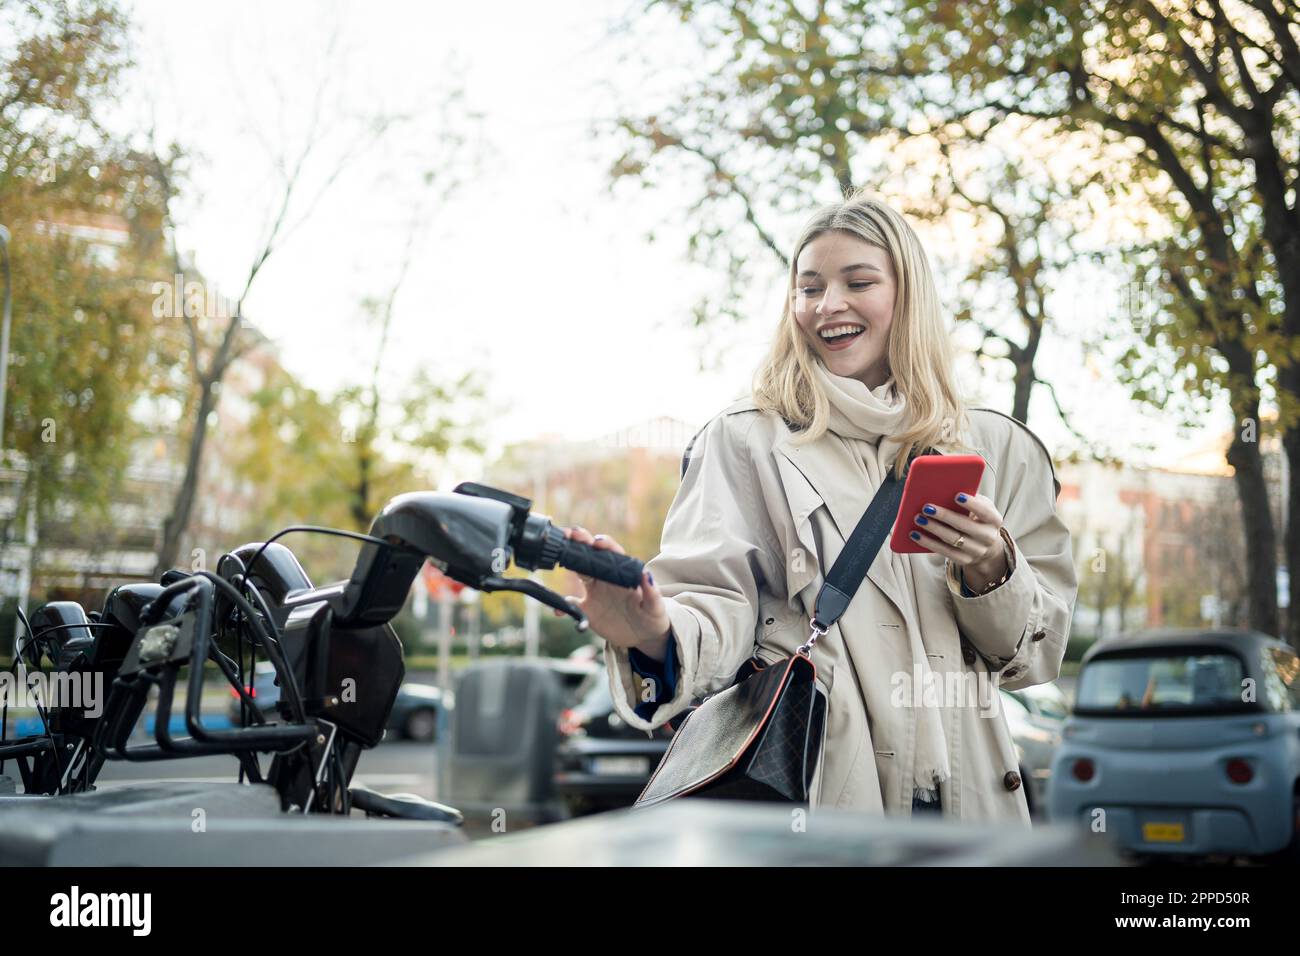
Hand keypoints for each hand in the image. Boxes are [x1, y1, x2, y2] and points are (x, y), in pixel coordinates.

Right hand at [553, 526, 670, 655]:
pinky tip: (557, 611)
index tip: (597, 541)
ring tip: (558, 556)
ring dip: (567, 561)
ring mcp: (595, 592)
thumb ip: (651, 591)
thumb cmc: (652, 616)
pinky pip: (570, 605)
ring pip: (577, 571)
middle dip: (581, 541)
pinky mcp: (587, 609)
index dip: (604, 544)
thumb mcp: (655, 606)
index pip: (612, 553)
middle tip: (571, 533)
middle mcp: (606, 578)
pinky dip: (561, 607)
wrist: (644, 636)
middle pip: (590, 554)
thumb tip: (646, 573)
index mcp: (622, 573)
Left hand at [906, 492, 1009, 590]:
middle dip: (945, 516)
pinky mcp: (964, 560)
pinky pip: (945, 552)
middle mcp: (988, 537)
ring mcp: (977, 551)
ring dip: (934, 529)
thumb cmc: (978, 518)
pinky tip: (915, 534)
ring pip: (953, 539)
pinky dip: (928, 542)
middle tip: (926, 507)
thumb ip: (970, 498)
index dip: (972, 504)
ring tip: (918, 518)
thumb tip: (944, 488)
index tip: (956, 495)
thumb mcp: (981, 507)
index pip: (985, 511)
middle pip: (965, 526)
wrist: (987, 547)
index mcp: (994, 520)